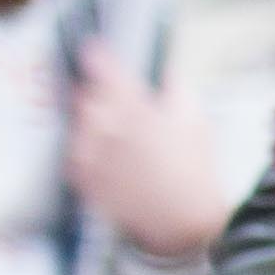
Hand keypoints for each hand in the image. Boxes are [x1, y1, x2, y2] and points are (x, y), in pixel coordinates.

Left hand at [60, 39, 228, 263]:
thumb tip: (165, 72)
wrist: (179, 224)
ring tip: (117, 133)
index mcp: (133, 107)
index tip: (97, 50)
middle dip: (99, 93)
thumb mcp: (198, 123)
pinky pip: (76, 150)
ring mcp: (87, 151)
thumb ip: (177, 91)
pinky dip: (88, 148)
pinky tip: (112, 158)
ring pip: (80, 121)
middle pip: (86, 94)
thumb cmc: (195, 172)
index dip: (98, 55)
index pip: (102, 67)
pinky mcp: (80, 174)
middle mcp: (103, 124)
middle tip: (120, 102)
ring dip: (93, 120)